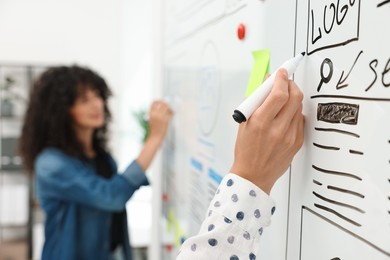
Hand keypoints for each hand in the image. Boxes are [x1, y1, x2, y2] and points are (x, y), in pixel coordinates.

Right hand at [147, 100, 172, 142]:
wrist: (155, 137)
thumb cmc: (153, 129)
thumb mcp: (152, 120)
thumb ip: (155, 113)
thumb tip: (162, 106)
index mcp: (151, 113)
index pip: (154, 102)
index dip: (158, 101)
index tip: (161, 101)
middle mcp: (156, 114)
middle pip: (162, 103)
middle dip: (165, 103)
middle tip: (168, 105)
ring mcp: (161, 117)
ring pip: (167, 107)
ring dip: (169, 107)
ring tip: (170, 110)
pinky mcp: (166, 120)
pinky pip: (170, 113)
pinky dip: (172, 112)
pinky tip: (172, 113)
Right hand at [230, 69, 303, 193]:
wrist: (253, 176)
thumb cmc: (245, 150)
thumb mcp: (244, 123)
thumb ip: (256, 102)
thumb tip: (267, 83)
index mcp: (260, 123)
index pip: (278, 94)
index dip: (282, 79)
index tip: (281, 73)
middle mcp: (277, 129)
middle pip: (295, 97)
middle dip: (291, 85)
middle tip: (285, 83)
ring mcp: (290, 137)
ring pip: (299, 108)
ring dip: (292, 99)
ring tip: (283, 101)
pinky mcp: (297, 143)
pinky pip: (300, 120)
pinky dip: (294, 113)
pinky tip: (286, 116)